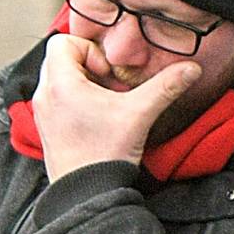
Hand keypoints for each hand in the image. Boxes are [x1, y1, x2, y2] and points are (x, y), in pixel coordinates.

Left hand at [30, 34, 202, 180]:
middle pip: (61, 58)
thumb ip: (166, 86)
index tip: (108, 72)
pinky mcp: (47, 127)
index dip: (90, 50)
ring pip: (59, 79)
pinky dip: (76, 100)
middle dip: (88, 65)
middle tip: (110, 85)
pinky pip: (57, 99)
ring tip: (107, 102)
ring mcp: (43, 112)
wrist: (86, 192)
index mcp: (60, 84)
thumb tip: (190, 69)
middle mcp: (45, 95)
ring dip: (83, 82)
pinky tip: (99, 117)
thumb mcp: (140, 114)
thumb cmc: (103, 154)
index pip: (63, 41)